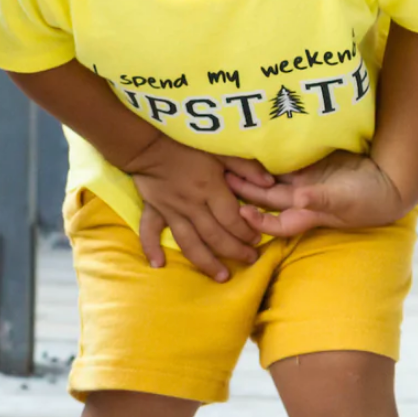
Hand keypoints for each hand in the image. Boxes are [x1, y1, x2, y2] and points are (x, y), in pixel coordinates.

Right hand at [125, 135, 273, 281]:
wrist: (148, 140)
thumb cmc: (187, 141)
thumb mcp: (221, 148)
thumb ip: (245, 166)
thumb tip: (269, 183)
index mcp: (210, 189)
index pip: (232, 219)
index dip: (247, 232)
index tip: (258, 239)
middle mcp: (192, 206)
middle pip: (215, 236)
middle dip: (235, 251)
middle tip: (250, 260)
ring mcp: (171, 210)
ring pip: (190, 243)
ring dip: (206, 262)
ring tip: (222, 276)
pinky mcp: (154, 209)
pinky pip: (150, 232)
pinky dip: (151, 248)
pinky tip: (157, 264)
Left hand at [225, 150, 406, 236]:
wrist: (390, 179)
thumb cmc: (370, 198)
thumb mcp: (346, 199)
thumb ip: (321, 198)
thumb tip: (298, 199)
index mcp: (307, 212)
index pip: (276, 222)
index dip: (257, 220)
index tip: (240, 213)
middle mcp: (301, 196)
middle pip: (266, 195)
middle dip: (244, 189)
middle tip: (221, 176)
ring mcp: (306, 177)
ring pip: (272, 175)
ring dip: (252, 170)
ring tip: (229, 158)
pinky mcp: (311, 160)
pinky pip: (285, 158)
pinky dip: (271, 153)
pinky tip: (255, 142)